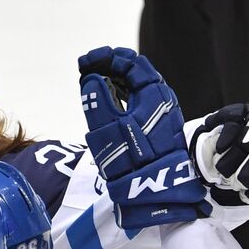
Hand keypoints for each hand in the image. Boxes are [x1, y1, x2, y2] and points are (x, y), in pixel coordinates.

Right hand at [78, 46, 209, 230]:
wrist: (156, 190)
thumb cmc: (130, 157)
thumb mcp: (105, 126)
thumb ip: (95, 98)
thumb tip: (90, 78)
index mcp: (153, 93)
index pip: (130, 62)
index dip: (105, 57)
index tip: (84, 62)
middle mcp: (163, 98)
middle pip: (138, 71)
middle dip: (111, 65)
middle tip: (87, 68)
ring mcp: (164, 112)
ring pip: (140, 85)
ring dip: (117, 79)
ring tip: (95, 81)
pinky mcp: (161, 125)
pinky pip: (142, 99)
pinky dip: (124, 93)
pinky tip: (110, 99)